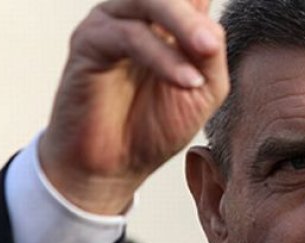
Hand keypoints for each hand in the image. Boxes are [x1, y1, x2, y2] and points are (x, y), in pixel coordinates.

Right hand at [39, 0, 227, 213]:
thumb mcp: (204, 91)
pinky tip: (185, 81)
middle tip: (211, 45)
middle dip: (195, 18)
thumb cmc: (157, 126)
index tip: (215, 37)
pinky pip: (128, 35)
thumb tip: (212, 28)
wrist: (116, 165)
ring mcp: (113, 22)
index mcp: (171, 21)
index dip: (201, 5)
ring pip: (149, 0)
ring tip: (205, 54)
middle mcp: (140, 13)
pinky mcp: (89, 41)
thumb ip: (212, 56)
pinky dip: (161, 56)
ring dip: (183, 27)